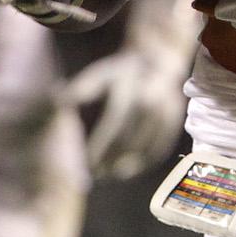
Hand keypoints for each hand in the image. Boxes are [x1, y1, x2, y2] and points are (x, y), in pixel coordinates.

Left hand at [63, 46, 188, 178]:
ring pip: (147, 146)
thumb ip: (82, 90)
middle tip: (98, 174)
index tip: (87, 163)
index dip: (101, 146)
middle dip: (113, 159)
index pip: (114, 123)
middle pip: (131, 138)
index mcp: (130, 88)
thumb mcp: (100, 74)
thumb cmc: (119, 73)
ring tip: (112, 174)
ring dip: (129, 165)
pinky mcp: (175, 121)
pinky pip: (161, 147)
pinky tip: (130, 169)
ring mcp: (167, 110)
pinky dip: (144, 162)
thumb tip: (60, 102)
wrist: (157, 62)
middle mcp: (151, 99)